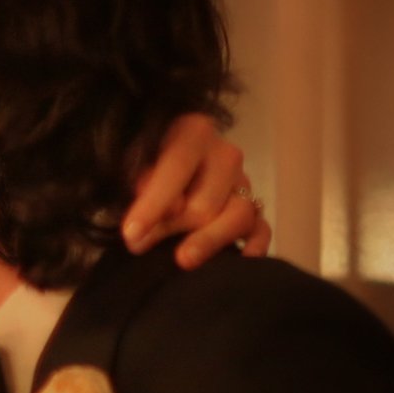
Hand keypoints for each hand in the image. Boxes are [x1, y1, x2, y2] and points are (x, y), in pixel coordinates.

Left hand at [122, 113, 270, 265]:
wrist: (164, 172)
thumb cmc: (143, 166)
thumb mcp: (131, 163)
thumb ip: (143, 181)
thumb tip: (170, 208)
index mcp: (193, 133)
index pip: (176, 166)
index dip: (153, 203)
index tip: (131, 234)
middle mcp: (225, 155)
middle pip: (206, 200)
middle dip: (172, 227)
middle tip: (139, 245)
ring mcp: (244, 183)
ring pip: (238, 215)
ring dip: (209, 240)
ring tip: (183, 260)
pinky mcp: (255, 210)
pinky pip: (262, 230)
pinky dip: (255, 246)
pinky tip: (241, 259)